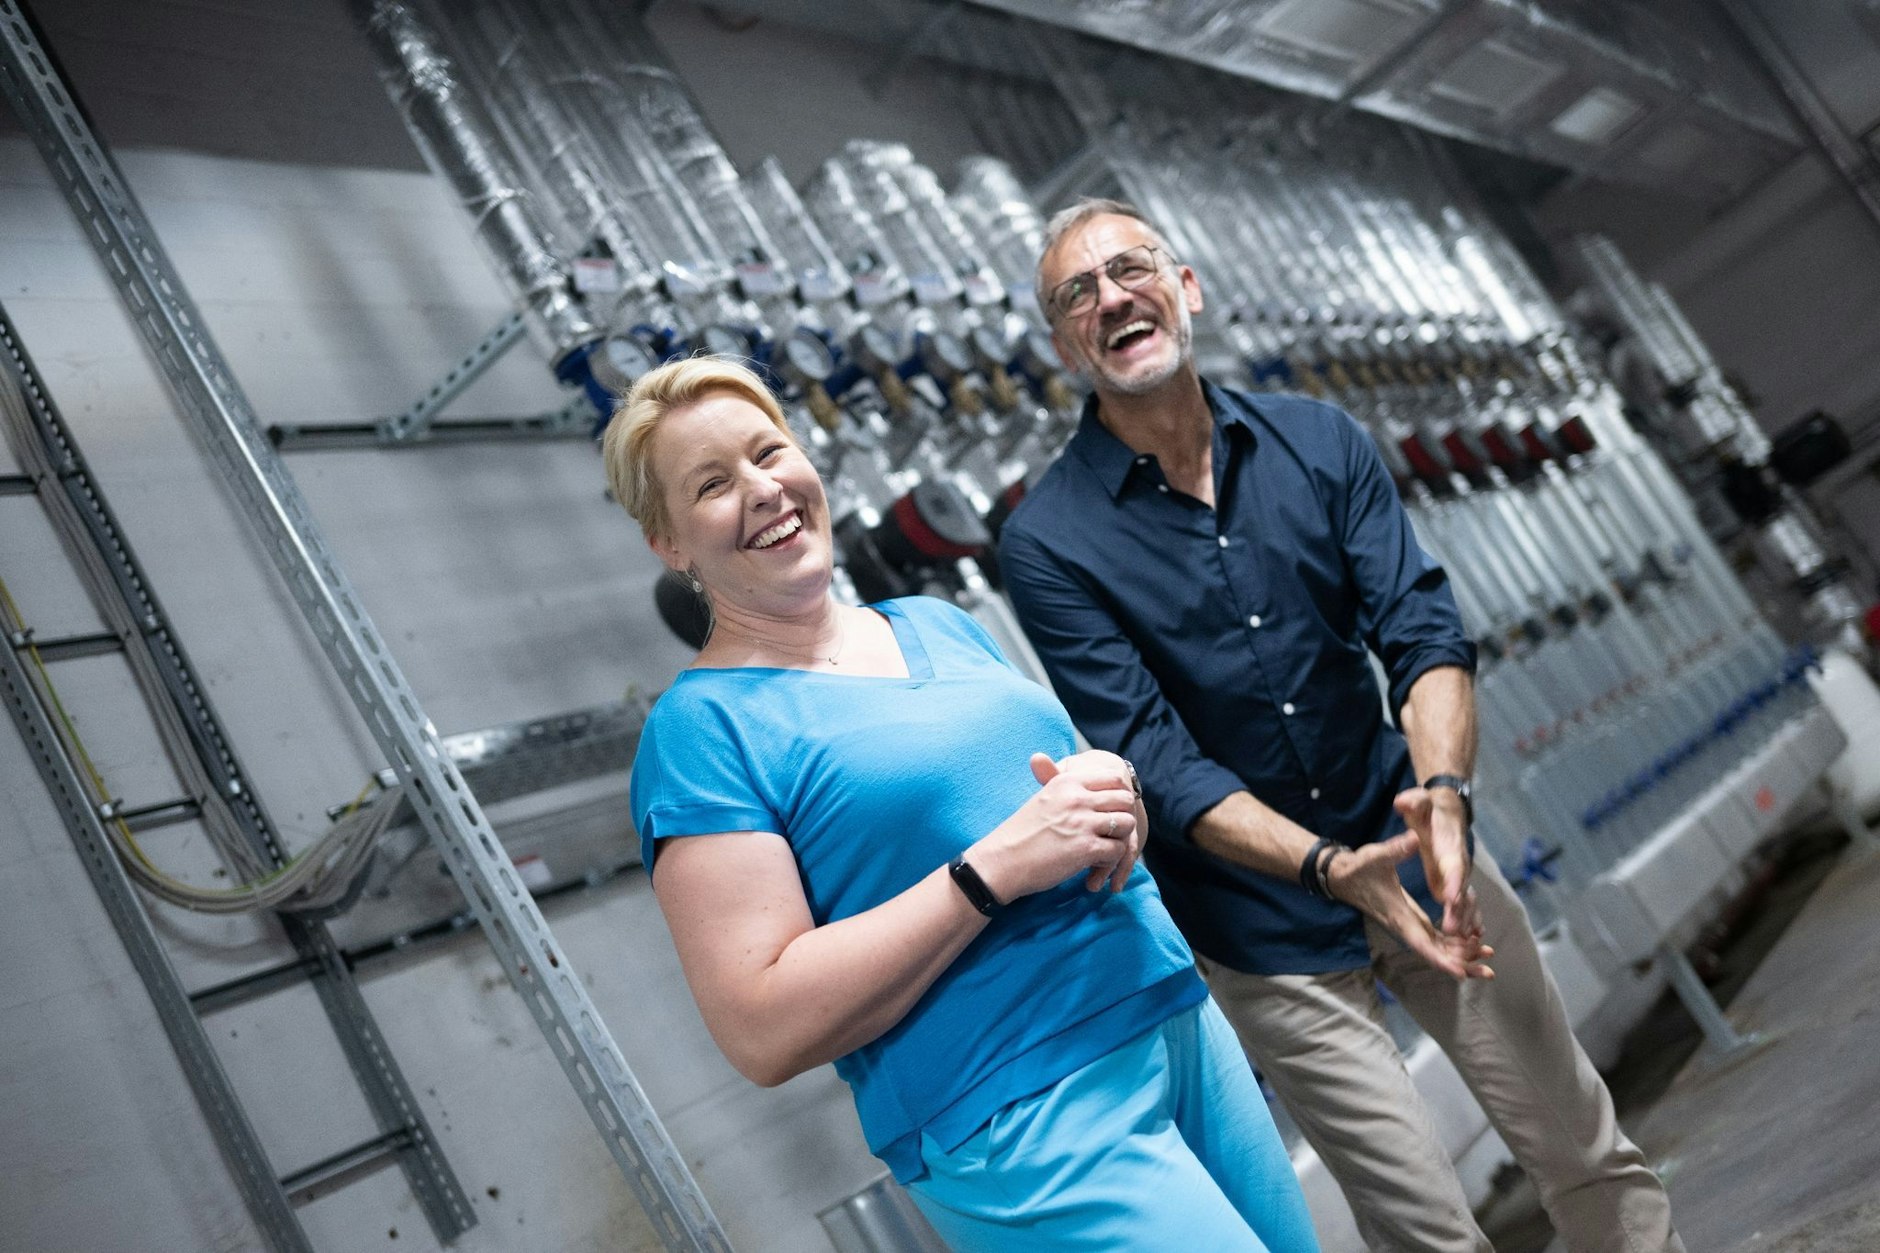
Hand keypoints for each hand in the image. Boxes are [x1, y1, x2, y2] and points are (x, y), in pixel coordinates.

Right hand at [1033, 752, 1145, 891]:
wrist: (1003, 860)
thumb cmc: (1022, 832)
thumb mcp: (1044, 797)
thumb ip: (1068, 787)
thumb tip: (1091, 781)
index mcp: (1067, 781)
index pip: (1113, 778)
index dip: (1118, 795)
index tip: (1110, 810)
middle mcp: (1077, 798)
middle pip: (1124, 800)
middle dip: (1122, 816)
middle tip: (1110, 832)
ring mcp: (1083, 823)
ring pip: (1127, 824)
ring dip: (1119, 838)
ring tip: (1103, 848)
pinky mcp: (1086, 848)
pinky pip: (1118, 850)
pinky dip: (1111, 859)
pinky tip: (1095, 863)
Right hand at [1325, 833, 1492, 980]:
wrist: (1343, 876)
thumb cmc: (1360, 868)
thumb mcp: (1377, 856)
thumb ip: (1397, 849)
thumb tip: (1415, 838)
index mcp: (1399, 916)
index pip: (1422, 945)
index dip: (1442, 960)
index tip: (1461, 973)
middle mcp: (1405, 926)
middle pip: (1435, 954)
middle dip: (1461, 963)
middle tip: (1489, 968)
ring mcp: (1408, 925)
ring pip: (1437, 949)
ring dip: (1461, 956)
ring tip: (1488, 958)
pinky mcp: (1411, 920)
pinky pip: (1435, 939)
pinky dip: (1453, 943)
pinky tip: (1472, 941)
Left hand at [1394, 786, 1472, 936]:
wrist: (1445, 811)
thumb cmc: (1428, 808)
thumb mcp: (1418, 803)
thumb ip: (1413, 802)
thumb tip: (1403, 801)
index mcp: (1449, 846)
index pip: (1454, 866)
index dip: (1454, 882)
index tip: (1450, 898)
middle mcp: (1458, 864)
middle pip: (1463, 891)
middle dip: (1460, 912)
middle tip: (1455, 932)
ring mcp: (1458, 876)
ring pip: (1467, 903)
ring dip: (1467, 922)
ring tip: (1468, 944)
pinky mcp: (1455, 884)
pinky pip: (1464, 906)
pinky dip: (1470, 921)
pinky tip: (1473, 940)